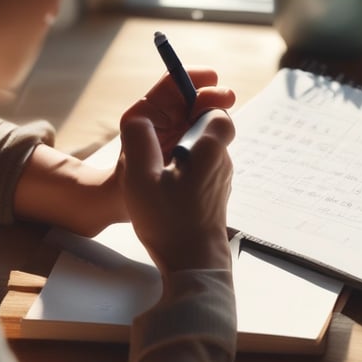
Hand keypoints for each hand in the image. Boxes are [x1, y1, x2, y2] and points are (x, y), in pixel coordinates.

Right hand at [119, 69, 236, 274]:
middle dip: (192, 119)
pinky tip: (167, 180)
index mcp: (209, 150)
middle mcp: (222, 161)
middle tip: (167, 125)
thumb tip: (139, 117)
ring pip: (209, 147)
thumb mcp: (141, 180)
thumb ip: (139, 142)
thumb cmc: (170, 222)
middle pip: (214, 126)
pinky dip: (188, 163)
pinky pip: (205, 166)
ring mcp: (221, 179)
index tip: (185, 97)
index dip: (202, 99)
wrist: (195, 264)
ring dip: (189, 143)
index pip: (217, 110)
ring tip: (162, 157)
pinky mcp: (216, 194)